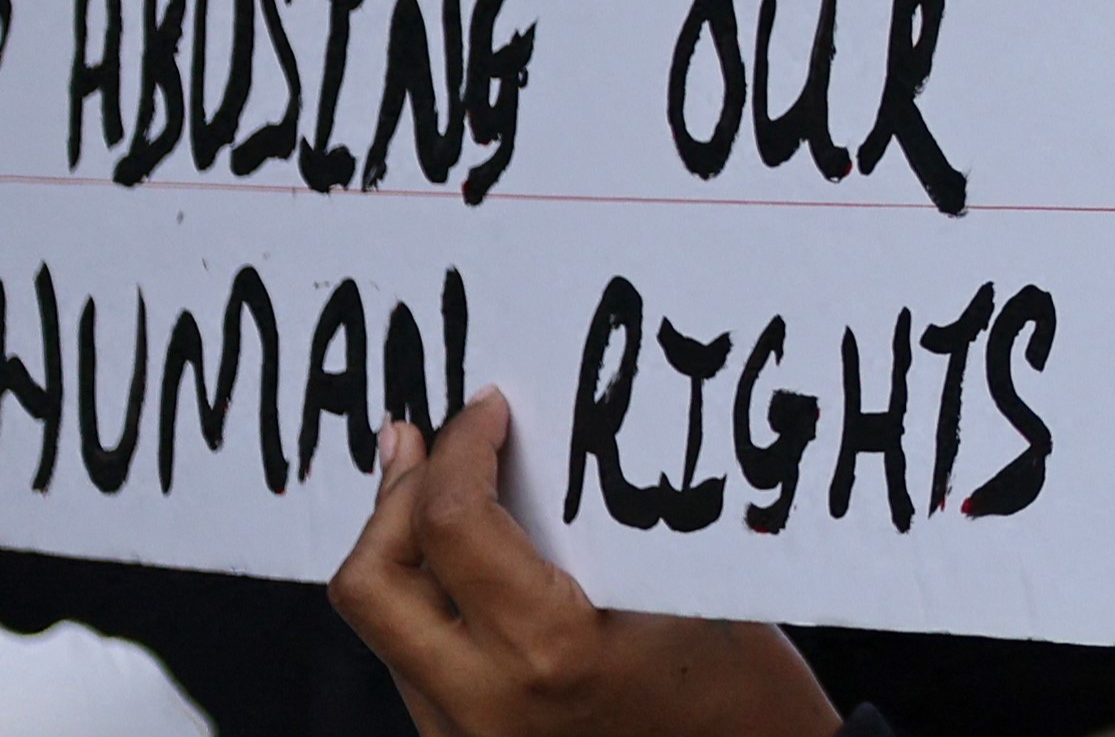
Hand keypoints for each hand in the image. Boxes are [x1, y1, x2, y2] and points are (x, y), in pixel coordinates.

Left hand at [332, 399, 843, 736]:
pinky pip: (413, 664)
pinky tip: (465, 568)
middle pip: (370, 582)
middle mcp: (484, 705)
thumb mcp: (678, 588)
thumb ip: (589, 530)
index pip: (452, 524)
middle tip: (425, 441)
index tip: (486, 408)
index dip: (461, 447)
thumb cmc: (744, 689)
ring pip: (381, 626)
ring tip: (438, 490)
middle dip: (393, 498)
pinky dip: (428, 600)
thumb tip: (522, 450)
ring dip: (403, 548)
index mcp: (549, 650)